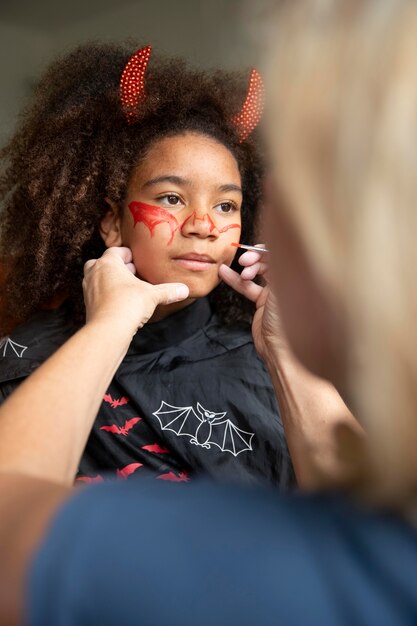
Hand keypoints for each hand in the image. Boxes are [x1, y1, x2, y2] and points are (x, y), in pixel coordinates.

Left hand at [83, 247, 188, 333]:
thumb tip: (184, 290)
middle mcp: (95, 273)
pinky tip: (119, 303)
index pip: (116, 251)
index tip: (136, 260)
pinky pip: (97, 294)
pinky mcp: (89, 304)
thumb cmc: (128, 305)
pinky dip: (106, 295)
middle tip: (131, 273)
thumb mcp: (153, 295)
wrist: (108, 330)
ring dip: (110, 281)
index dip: (127, 255)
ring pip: (98, 278)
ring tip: (125, 288)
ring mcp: (89, 289)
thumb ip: (168, 291)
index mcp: (108, 263)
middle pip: (102, 263)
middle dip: (116, 267)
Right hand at [219, 246, 287, 361]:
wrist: (279, 350)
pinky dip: (236, 280)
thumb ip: (279, 266)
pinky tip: (224, 273)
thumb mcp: (283, 289)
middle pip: (269, 261)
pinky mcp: (262, 303)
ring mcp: (274, 293)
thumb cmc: (287, 321)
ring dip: (245, 269)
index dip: (266, 250)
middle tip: (243, 261)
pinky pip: (248, 287)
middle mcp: (288, 282)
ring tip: (237, 270)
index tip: (253, 250)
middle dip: (254, 258)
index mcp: (298, 277)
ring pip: (257, 273)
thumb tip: (279, 242)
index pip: (282, 254)